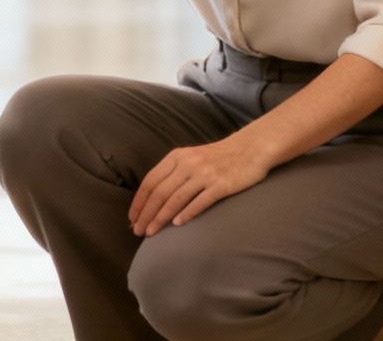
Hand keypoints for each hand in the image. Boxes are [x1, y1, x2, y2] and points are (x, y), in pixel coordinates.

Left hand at [128, 133, 271, 236]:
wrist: (250, 149)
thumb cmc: (218, 157)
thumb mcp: (191, 157)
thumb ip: (173, 173)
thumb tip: (153, 199)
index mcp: (177, 157)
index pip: (150, 181)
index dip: (139, 201)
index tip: (132, 218)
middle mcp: (188, 164)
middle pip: (160, 192)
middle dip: (146, 213)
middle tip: (137, 231)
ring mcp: (204, 174)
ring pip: (175, 199)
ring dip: (160, 217)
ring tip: (151, 232)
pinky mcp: (221, 184)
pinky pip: (200, 201)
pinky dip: (186, 213)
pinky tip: (177, 224)